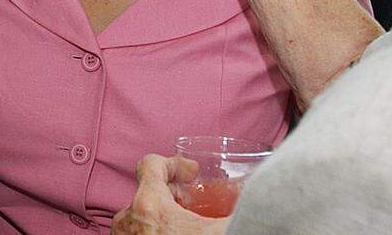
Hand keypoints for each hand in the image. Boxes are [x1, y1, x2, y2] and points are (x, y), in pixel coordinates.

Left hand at [111, 155, 228, 234]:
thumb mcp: (216, 229)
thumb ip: (235, 205)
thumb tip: (263, 196)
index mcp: (148, 206)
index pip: (151, 163)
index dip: (176, 163)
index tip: (192, 173)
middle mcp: (128, 219)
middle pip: (150, 188)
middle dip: (174, 193)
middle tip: (194, 203)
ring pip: (143, 211)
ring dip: (164, 212)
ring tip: (185, 221)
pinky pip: (136, 227)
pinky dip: (154, 226)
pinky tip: (174, 232)